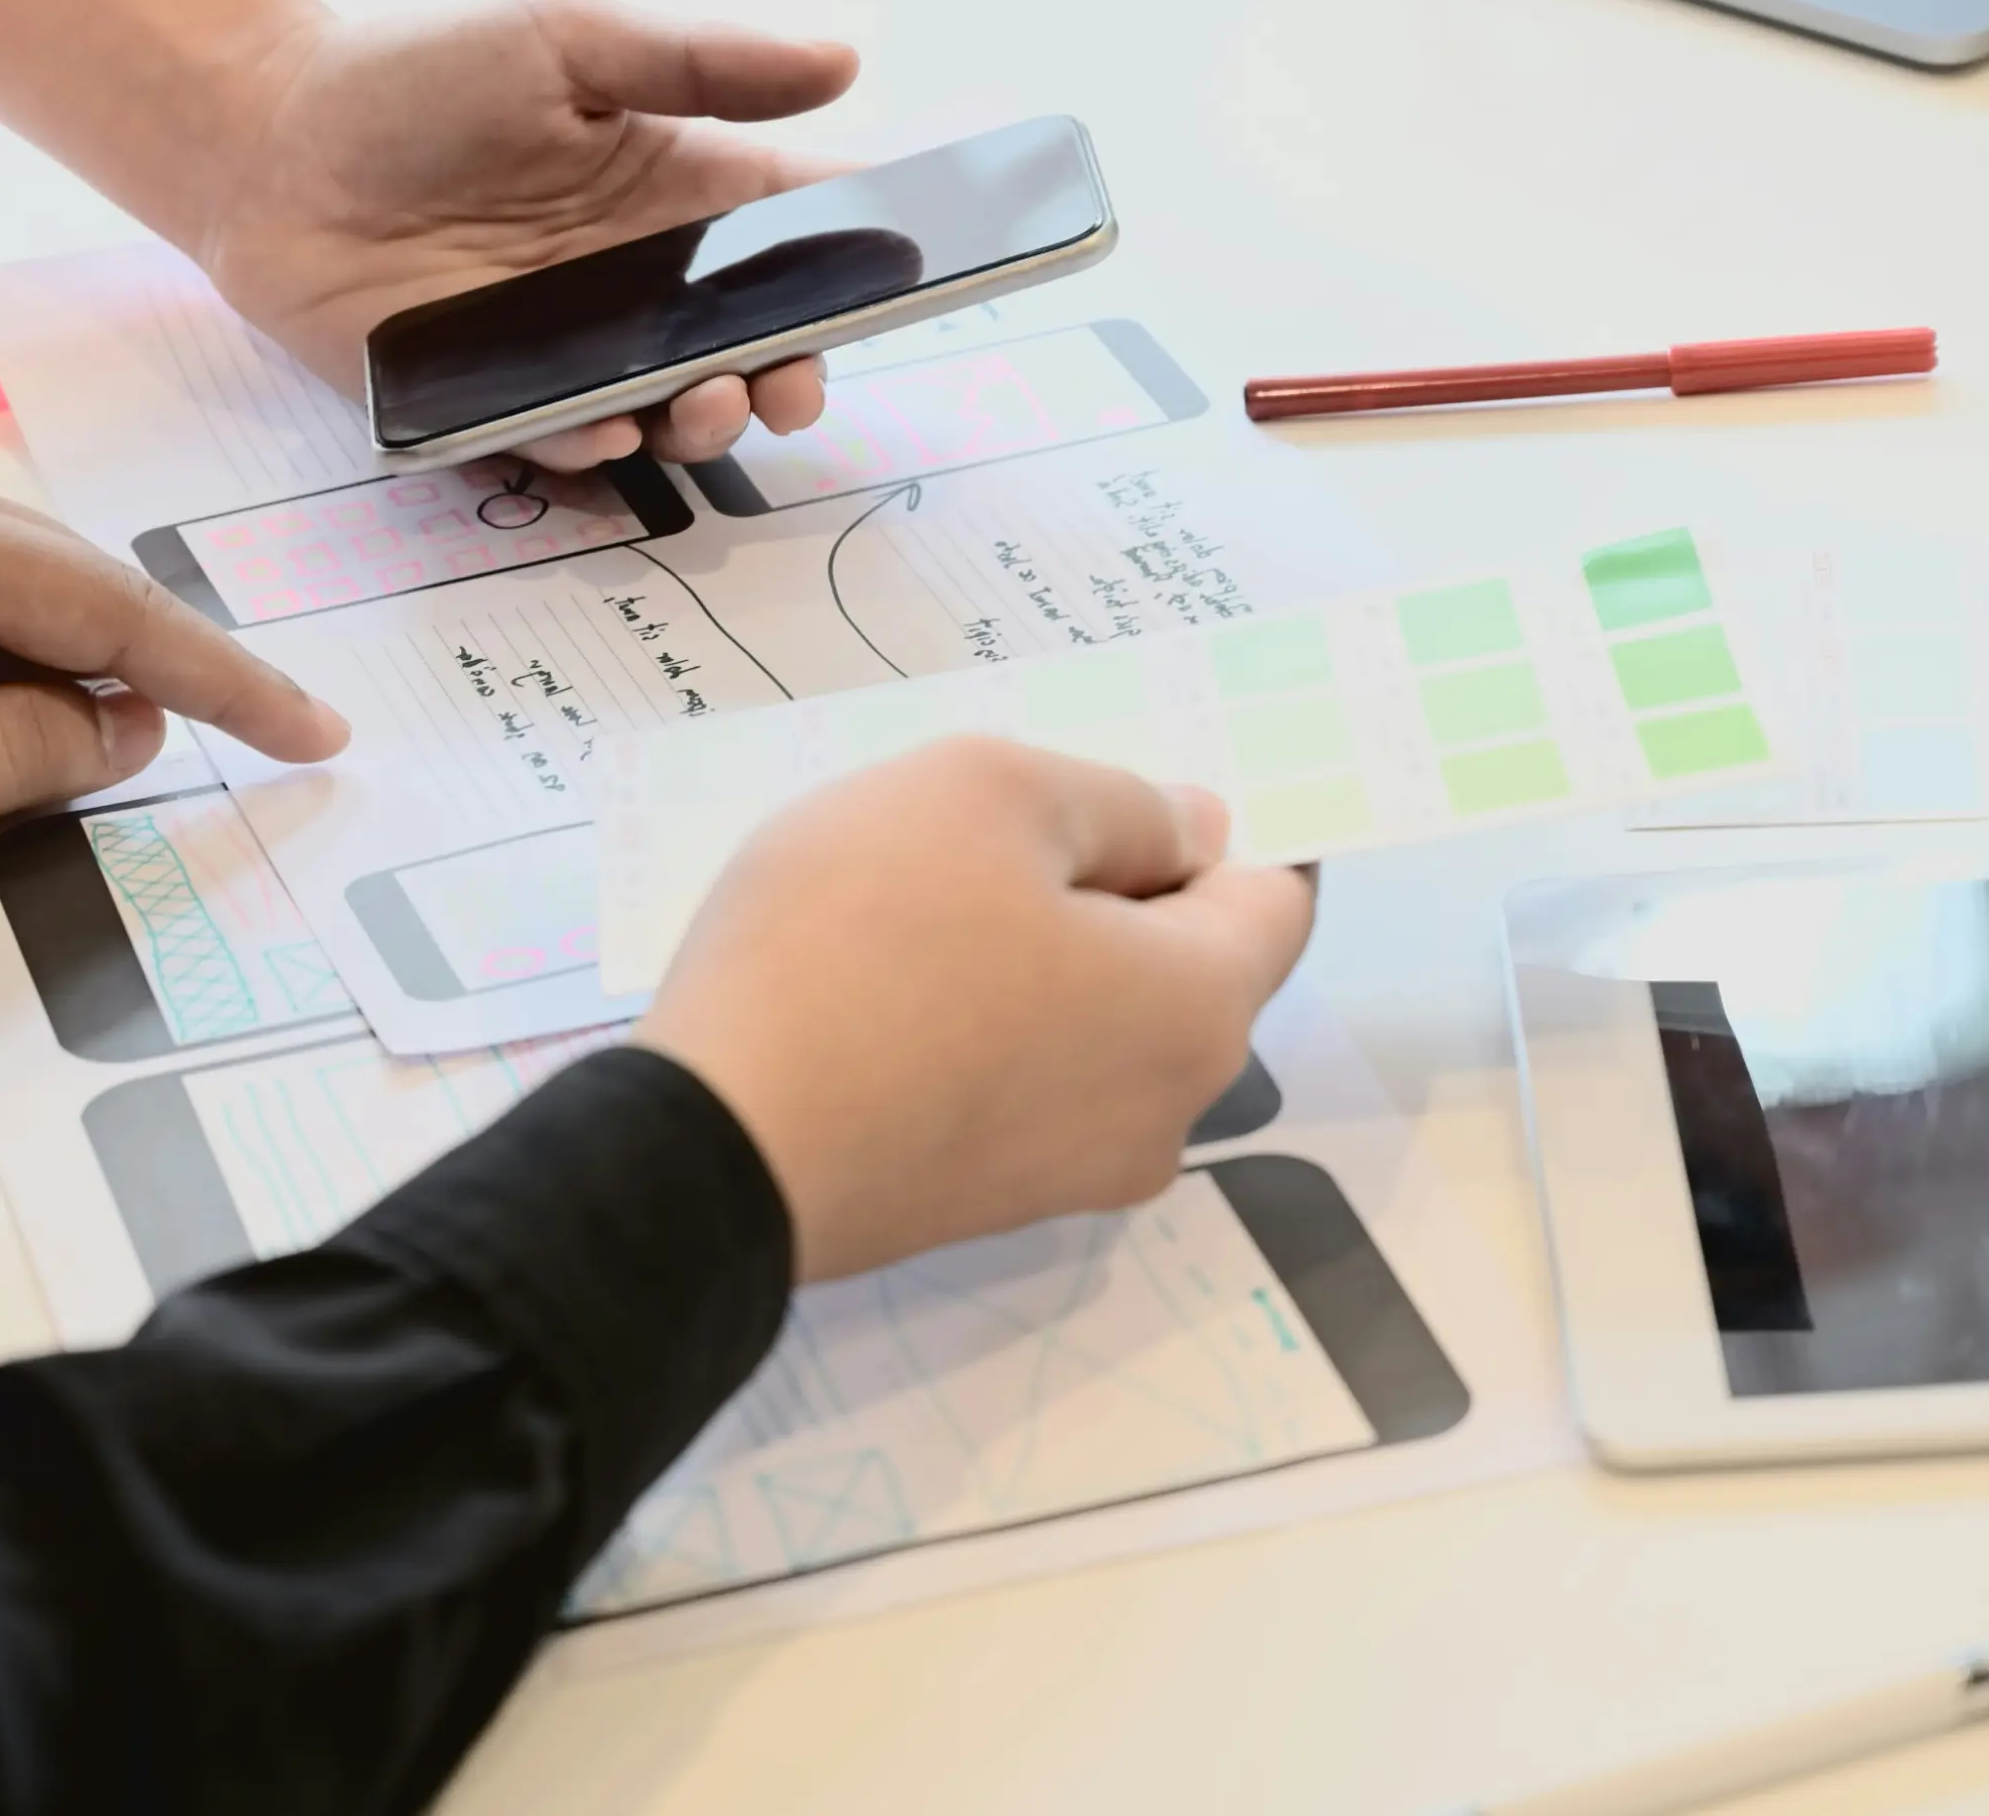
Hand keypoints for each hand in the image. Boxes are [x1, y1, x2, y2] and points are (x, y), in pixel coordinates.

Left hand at [0, 431, 346, 904]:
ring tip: (169, 746)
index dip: (224, 680)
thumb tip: (121, 728)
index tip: (312, 731)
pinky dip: (17, 662)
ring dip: (88, 671)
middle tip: (277, 740)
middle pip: (78, 584)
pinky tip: (46, 719)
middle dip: (174, 671)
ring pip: (24, 592)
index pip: (107, 608)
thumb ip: (12, 758)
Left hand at [201, 0, 858, 470]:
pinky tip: (607, 433)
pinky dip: (595, 451)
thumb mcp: (567, 36)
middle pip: (755, 346)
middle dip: (793, 373)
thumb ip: (702, 61)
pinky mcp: (498, 406)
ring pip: (674, 413)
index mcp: (677, 189)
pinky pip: (565, 447)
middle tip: (790, 378)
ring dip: (707, 421)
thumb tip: (842, 61)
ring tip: (705, 400)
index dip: (861, 256)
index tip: (907, 273)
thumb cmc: (415, 76)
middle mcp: (640, 284)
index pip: (798, 231)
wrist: (266, 144)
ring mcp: (575, 352)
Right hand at [637, 740, 1317, 1282]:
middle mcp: (1164, 1112)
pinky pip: (1017, 1082)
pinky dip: (981, 1023)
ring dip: (1036, 954)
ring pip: (1092, 1025)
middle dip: (1115, 885)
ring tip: (920, 895)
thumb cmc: (858, 944)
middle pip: (1182, 967)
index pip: (1278, 899)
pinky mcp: (976, 1206)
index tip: (1135, 781)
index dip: (1225, 823)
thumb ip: (1117, 802)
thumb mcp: (985, 793)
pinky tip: (882, 981)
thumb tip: (1195, 830)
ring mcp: (1070, 1176)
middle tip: (996, 822)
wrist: (710, 1153)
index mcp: (1200, 1010)